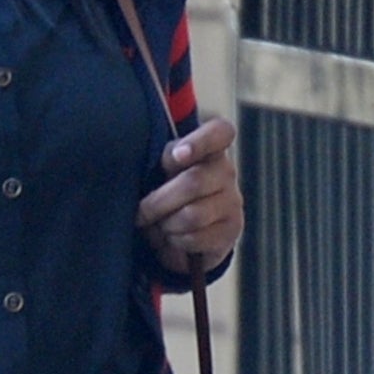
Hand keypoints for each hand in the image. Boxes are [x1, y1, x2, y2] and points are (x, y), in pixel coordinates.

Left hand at [139, 113, 242, 273]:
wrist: (180, 231)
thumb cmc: (165, 192)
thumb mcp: (160, 170)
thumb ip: (166, 158)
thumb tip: (175, 156)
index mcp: (208, 149)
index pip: (220, 132)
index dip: (200, 141)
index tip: (178, 155)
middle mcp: (226, 171)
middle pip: (193, 183)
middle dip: (158, 203)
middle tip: (141, 213)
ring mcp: (232, 201)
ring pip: (192, 215)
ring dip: (166, 225)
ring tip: (159, 226)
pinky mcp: (231, 230)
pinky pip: (196, 238)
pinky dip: (175, 242)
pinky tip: (172, 238)